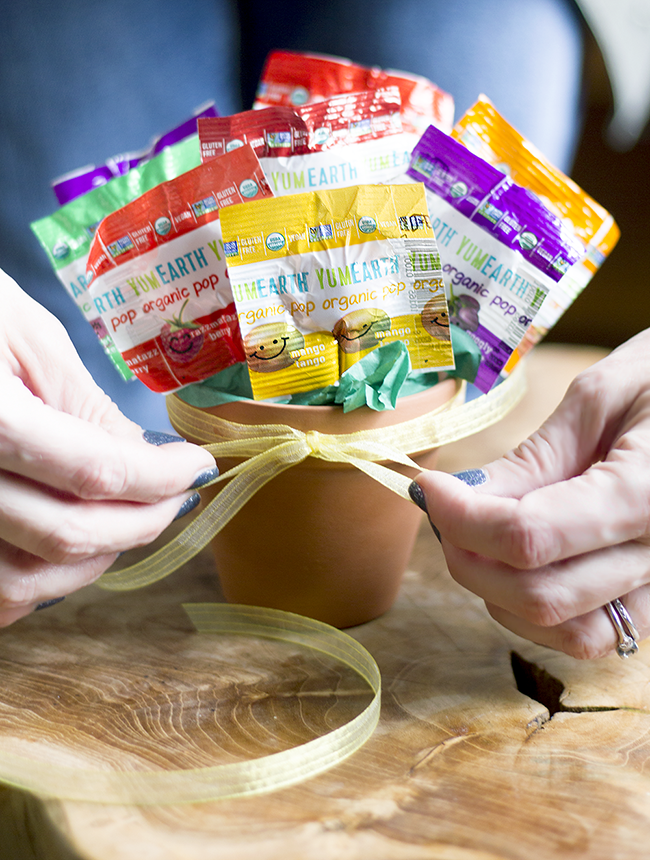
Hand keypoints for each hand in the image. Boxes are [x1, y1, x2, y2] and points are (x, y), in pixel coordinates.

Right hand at [0, 269, 216, 625]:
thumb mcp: (28, 336)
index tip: (197, 467)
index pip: (92, 471)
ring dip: (90, 563)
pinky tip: (67, 545)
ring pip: (18, 585)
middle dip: (140, 524)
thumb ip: (87, 408)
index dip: (160, 477)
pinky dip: (34, 584)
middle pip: (62, 535)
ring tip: (128, 522)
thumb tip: (147, 460)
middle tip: (178, 499)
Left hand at [414, 329, 649, 658]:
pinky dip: (536, 609)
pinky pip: (591, 632)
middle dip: (468, 559)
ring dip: (500, 594)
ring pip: (565, 632)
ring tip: (479, 536)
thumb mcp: (605, 395)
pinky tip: (520, 561)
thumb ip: (536, 457)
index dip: (463, 518)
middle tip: (445, 511)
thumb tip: (465, 499)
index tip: (431, 487)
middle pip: (540, 596)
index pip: (532, 537)